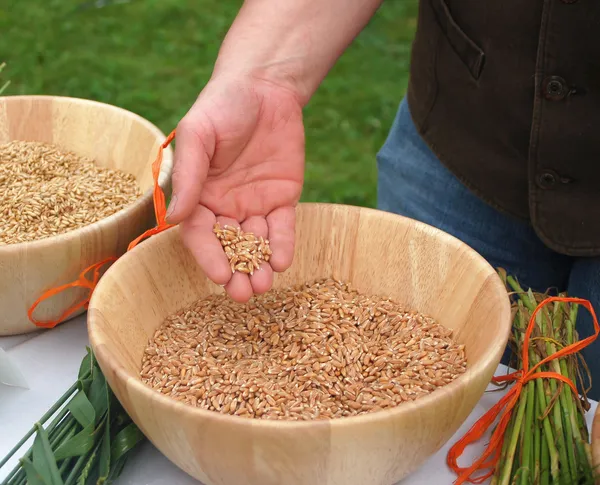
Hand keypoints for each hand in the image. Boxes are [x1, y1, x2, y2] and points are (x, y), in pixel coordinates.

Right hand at [166, 75, 304, 301]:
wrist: (265, 88)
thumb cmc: (222, 105)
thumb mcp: (199, 135)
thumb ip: (189, 175)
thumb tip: (174, 217)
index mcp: (198, 194)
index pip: (199, 233)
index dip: (208, 256)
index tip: (218, 276)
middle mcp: (224, 206)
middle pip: (228, 246)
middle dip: (236, 271)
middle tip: (243, 294)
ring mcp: (254, 205)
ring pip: (256, 243)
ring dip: (259, 265)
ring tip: (263, 284)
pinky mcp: (281, 199)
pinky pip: (282, 227)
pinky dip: (282, 244)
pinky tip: (282, 261)